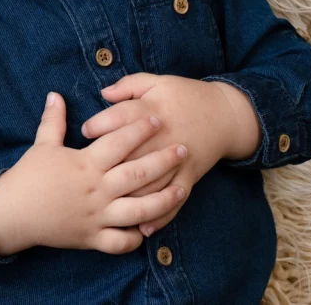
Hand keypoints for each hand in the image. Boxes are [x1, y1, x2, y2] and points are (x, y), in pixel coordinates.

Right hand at [0, 92, 188, 255]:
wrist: (12, 213)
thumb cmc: (28, 176)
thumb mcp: (41, 144)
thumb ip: (53, 120)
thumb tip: (55, 94)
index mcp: (86, 164)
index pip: (119, 142)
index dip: (139, 128)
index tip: (157, 118)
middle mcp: (96, 190)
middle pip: (138, 174)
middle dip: (164, 160)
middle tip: (183, 148)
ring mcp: (97, 216)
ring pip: (139, 209)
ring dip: (163, 199)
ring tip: (181, 188)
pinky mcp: (93, 238)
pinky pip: (121, 242)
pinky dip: (137, 237)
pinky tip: (150, 227)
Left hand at [81, 73, 257, 236]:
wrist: (225, 114)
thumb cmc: (184, 95)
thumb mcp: (157, 81)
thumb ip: (129, 86)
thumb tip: (103, 93)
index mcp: (153, 110)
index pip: (122, 117)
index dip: (101, 124)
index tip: (85, 131)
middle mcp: (164, 137)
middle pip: (132, 153)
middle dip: (108, 165)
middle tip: (87, 174)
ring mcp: (177, 161)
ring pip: (150, 183)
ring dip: (129, 197)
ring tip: (106, 208)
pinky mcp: (189, 177)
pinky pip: (174, 200)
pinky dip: (160, 216)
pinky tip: (142, 229)